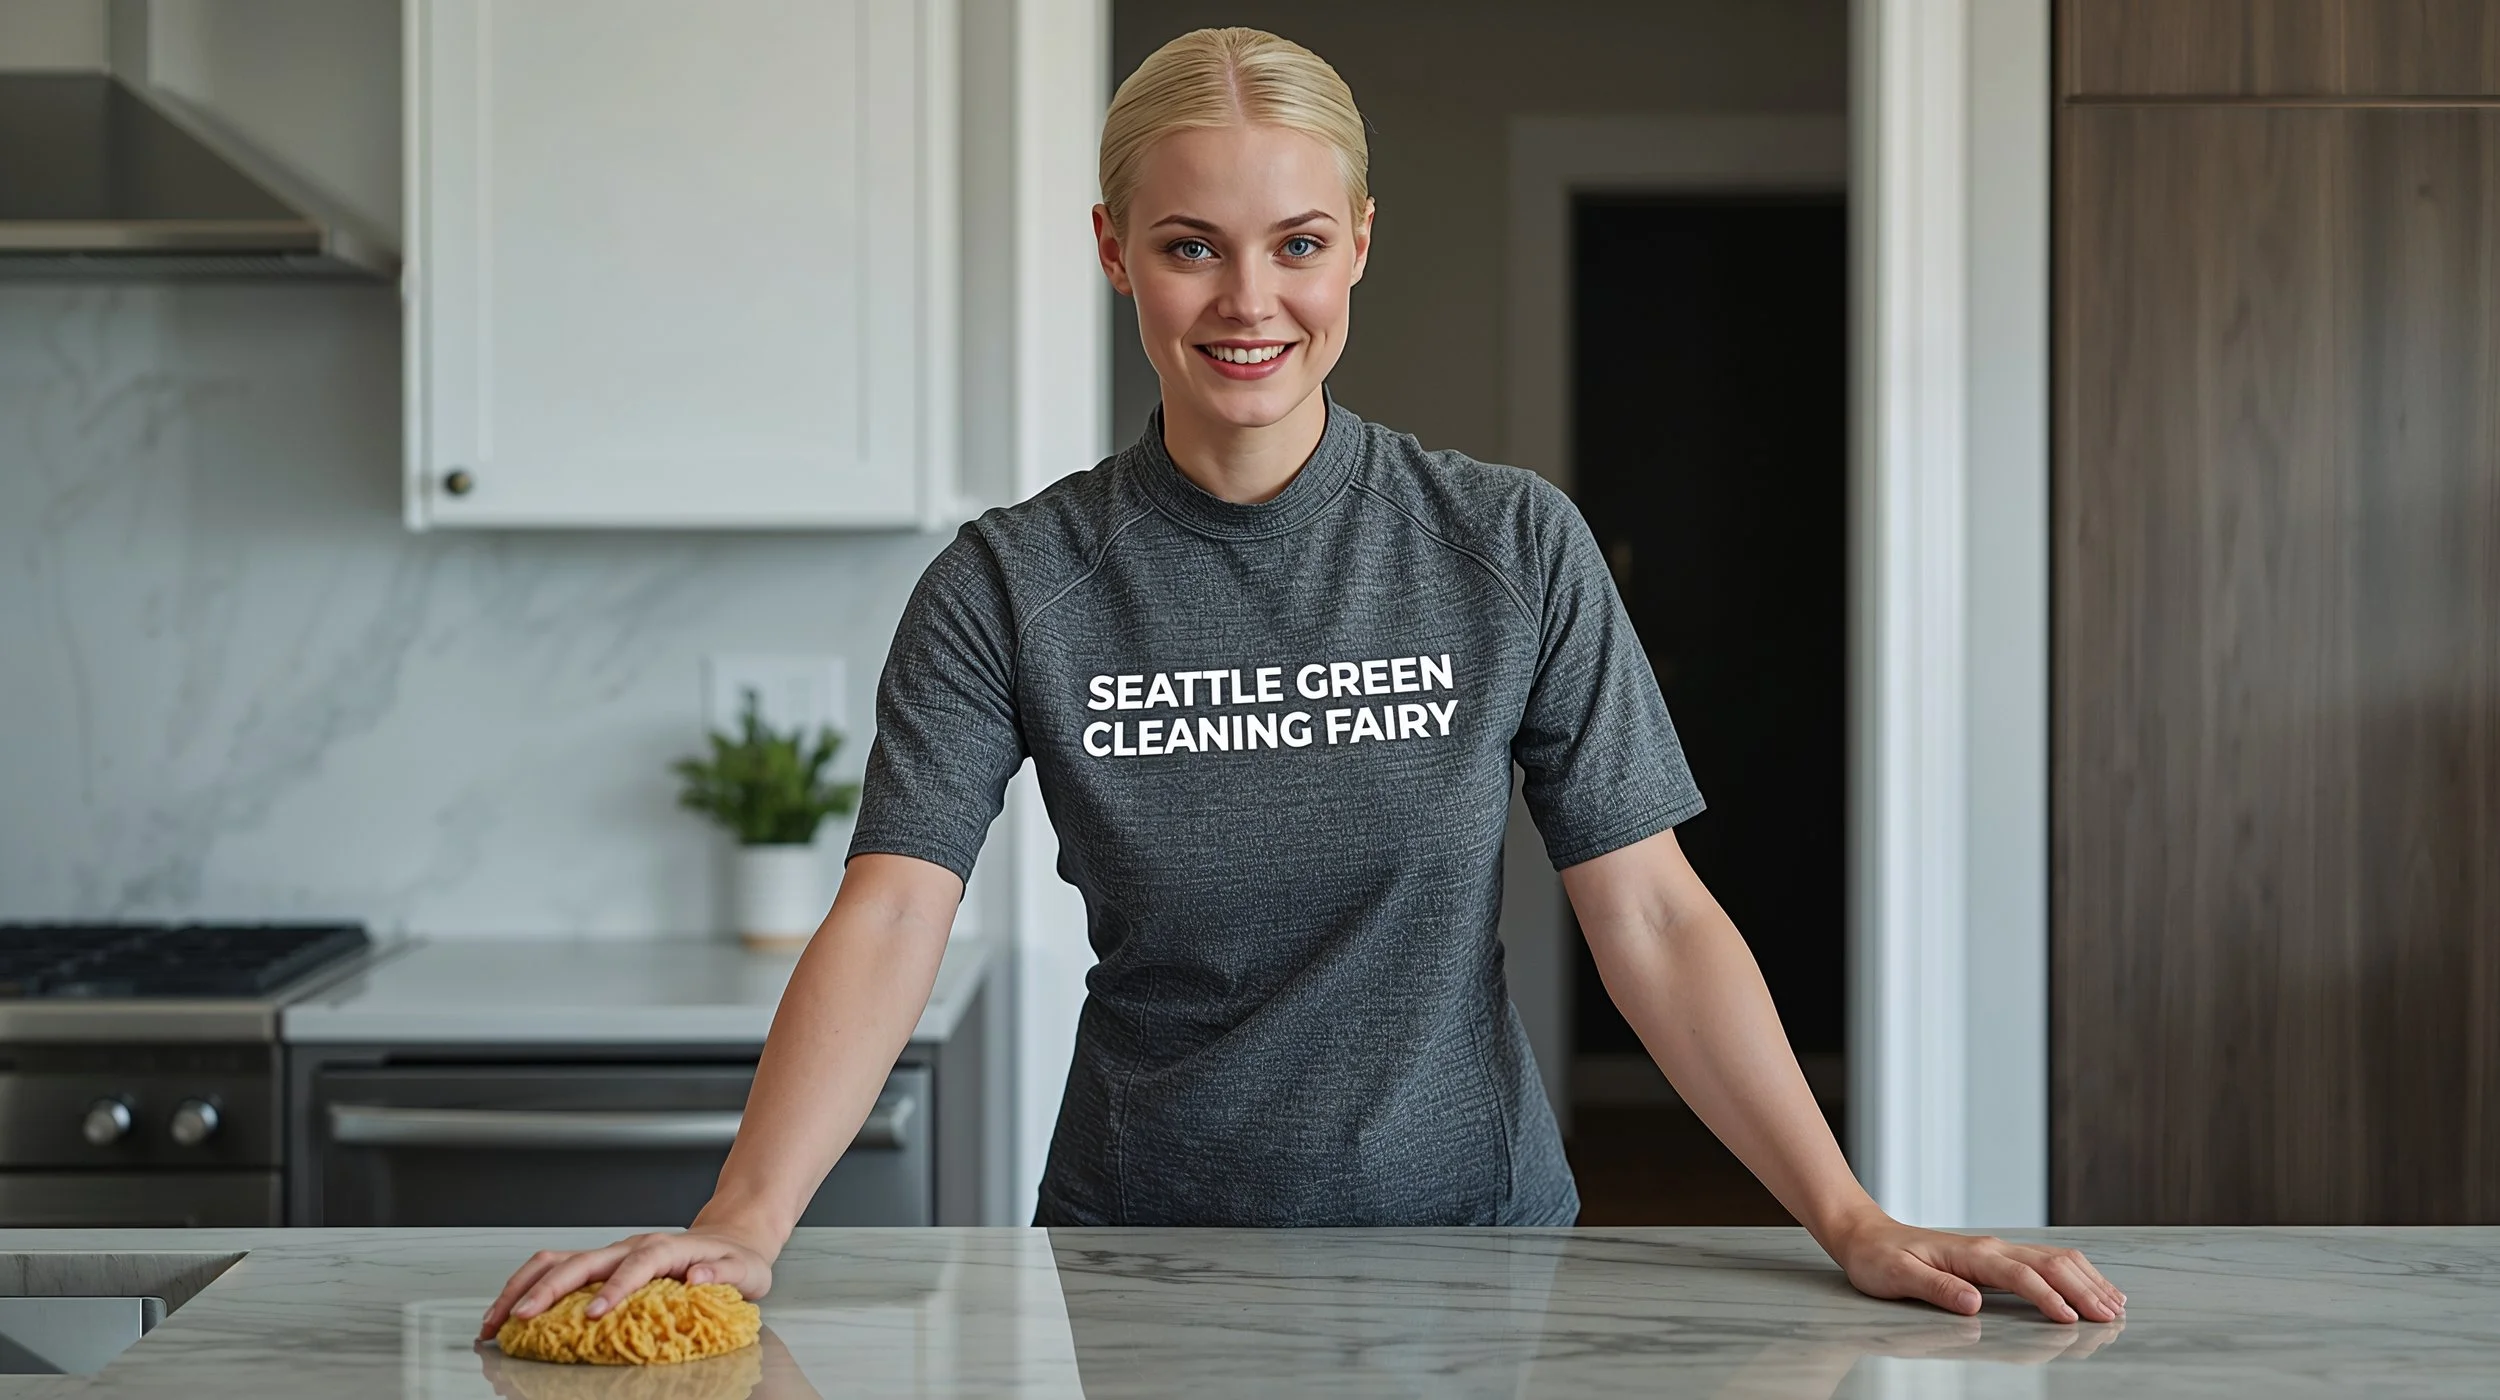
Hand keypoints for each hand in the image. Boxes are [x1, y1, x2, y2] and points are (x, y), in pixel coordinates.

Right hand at [476, 1228, 777, 1340]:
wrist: (731, 1238)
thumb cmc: (737, 1260)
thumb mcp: (746, 1271)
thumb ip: (723, 1274)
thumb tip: (697, 1275)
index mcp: (666, 1249)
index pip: (635, 1265)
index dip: (613, 1288)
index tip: (594, 1313)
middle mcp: (631, 1247)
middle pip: (581, 1261)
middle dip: (547, 1289)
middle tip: (522, 1319)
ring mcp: (611, 1253)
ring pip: (556, 1261)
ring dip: (523, 1287)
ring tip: (496, 1320)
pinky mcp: (600, 1264)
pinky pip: (556, 1270)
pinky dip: (527, 1288)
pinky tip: (508, 1313)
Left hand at [1824, 1214, 2125, 1323]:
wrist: (1865, 1235)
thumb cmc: (1878, 1259)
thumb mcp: (1897, 1277)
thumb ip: (1936, 1290)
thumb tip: (1974, 1303)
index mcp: (1971, 1254)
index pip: (2021, 1276)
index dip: (2049, 1298)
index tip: (2072, 1319)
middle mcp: (1991, 1248)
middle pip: (2050, 1264)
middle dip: (2084, 1290)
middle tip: (2112, 1318)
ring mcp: (1996, 1250)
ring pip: (2055, 1259)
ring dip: (2087, 1280)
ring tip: (2116, 1304)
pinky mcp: (1996, 1257)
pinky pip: (2046, 1261)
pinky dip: (2075, 1273)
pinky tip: (2091, 1286)